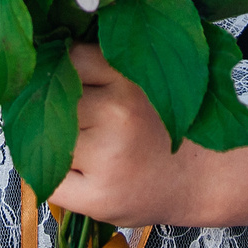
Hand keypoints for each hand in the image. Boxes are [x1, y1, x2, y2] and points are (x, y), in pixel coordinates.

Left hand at [50, 45, 247, 230]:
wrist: (203, 178)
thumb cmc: (163, 127)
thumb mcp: (143, 80)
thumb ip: (103, 66)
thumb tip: (46, 52)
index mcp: (129, 76)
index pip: (68, 60)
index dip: (62, 73)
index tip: (68, 83)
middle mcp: (117, 111)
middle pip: (52, 101)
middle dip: (55, 110)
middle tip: (83, 123)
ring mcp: (106, 155)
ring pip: (44, 140)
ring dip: (52, 146)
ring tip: (86, 150)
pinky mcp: (97, 196)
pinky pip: (47, 180)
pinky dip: (53, 178)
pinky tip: (82, 175)